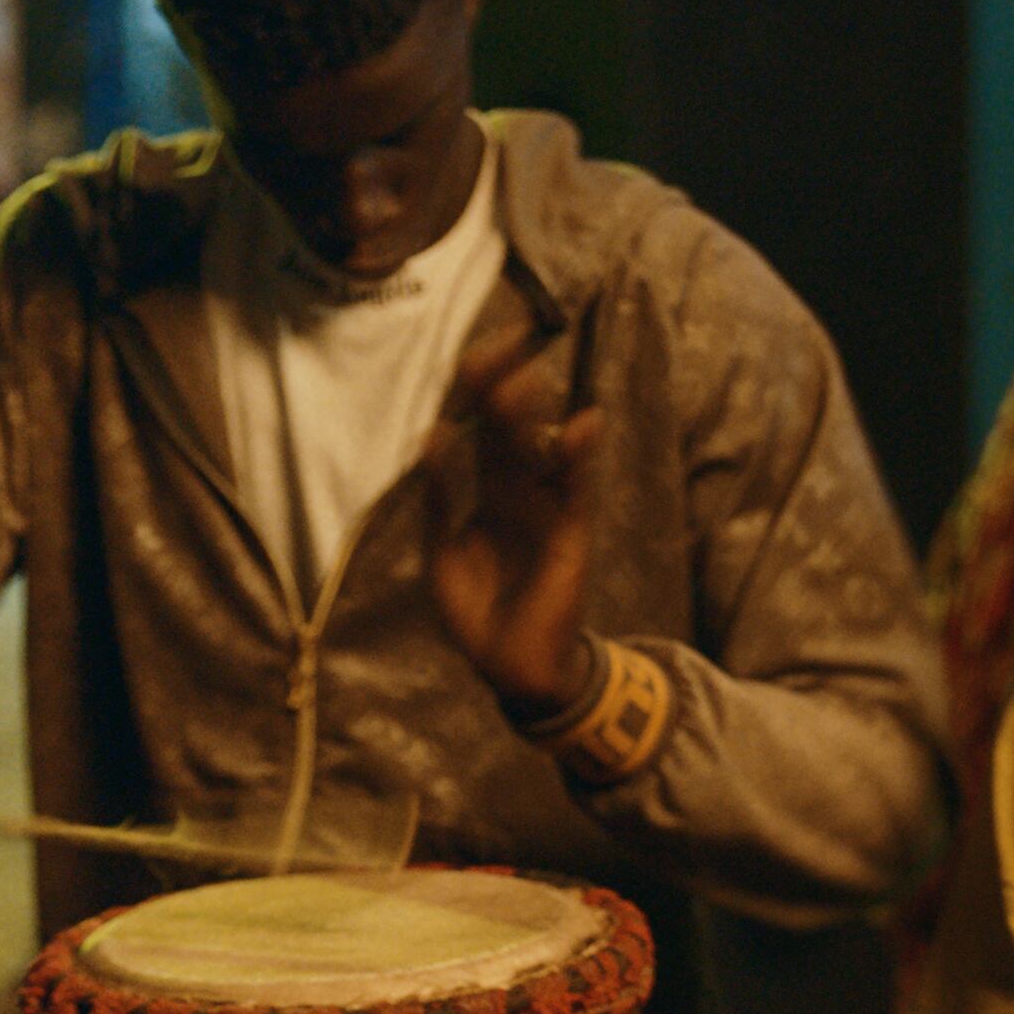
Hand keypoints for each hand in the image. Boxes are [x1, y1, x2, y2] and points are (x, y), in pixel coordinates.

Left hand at [427, 311, 606, 724]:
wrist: (512, 668)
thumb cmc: (478, 613)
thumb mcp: (442, 555)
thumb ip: (438, 502)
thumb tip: (430, 440)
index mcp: (488, 491)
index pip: (485, 427)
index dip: (481, 390)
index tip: (477, 351)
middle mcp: (521, 491)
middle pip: (514, 427)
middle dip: (507, 387)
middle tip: (505, 344)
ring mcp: (547, 509)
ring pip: (541, 450)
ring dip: (533, 416)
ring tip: (524, 378)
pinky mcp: (570, 535)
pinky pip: (575, 490)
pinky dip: (579, 459)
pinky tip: (582, 424)